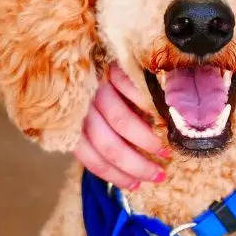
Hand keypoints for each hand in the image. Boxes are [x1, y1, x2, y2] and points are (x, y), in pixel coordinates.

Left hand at [74, 64, 168, 189]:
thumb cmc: (89, 90)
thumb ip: (105, 136)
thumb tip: (132, 163)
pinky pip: (130, 89)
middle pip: (109, 145)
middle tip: (158, 175)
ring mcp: (96, 87)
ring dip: (145, 140)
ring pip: (121, 121)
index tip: (136, 185)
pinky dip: (146, 104)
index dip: (115, 175)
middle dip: (136, 166)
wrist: (74, 49)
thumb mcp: (89, 118)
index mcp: (72, 125)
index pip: (92, 158)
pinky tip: (160, 115)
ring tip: (163, 150)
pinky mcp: (110, 67)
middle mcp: (82, 109)